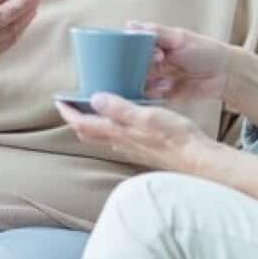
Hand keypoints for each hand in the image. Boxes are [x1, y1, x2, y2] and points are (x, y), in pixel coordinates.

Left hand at [55, 93, 219, 174]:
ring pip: (102, 136)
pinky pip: (117, 138)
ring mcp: (131, 148)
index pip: (83, 123)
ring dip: (91, 122)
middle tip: (70, 102)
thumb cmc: (177, 137)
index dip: (68, 112)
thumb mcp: (148, 116)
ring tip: (90, 105)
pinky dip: (109, 126)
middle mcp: (121, 143)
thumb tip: (95, 98)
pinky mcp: (142, 149)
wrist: (198, 161)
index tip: (59, 99)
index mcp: (119, 132)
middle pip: (88, 132)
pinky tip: (119, 118)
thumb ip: (121, 108)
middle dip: (75, 117)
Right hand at [128, 21, 232, 104]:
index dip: (131, 52)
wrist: (224, 74)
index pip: (130, 49)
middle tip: (152, 66)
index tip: (147, 52)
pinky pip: (147, 98)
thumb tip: (129, 24)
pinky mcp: (161, 96)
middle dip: (135, 70)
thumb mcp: (179, 37)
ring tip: (164, 79)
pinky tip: (167, 87)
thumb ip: (154, 32)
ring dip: (144, 83)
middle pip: (130, 68)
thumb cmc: (204, 50)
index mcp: (152, 46)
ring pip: (136, 84)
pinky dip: (152, 95)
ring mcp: (154, 80)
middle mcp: (149, 63)